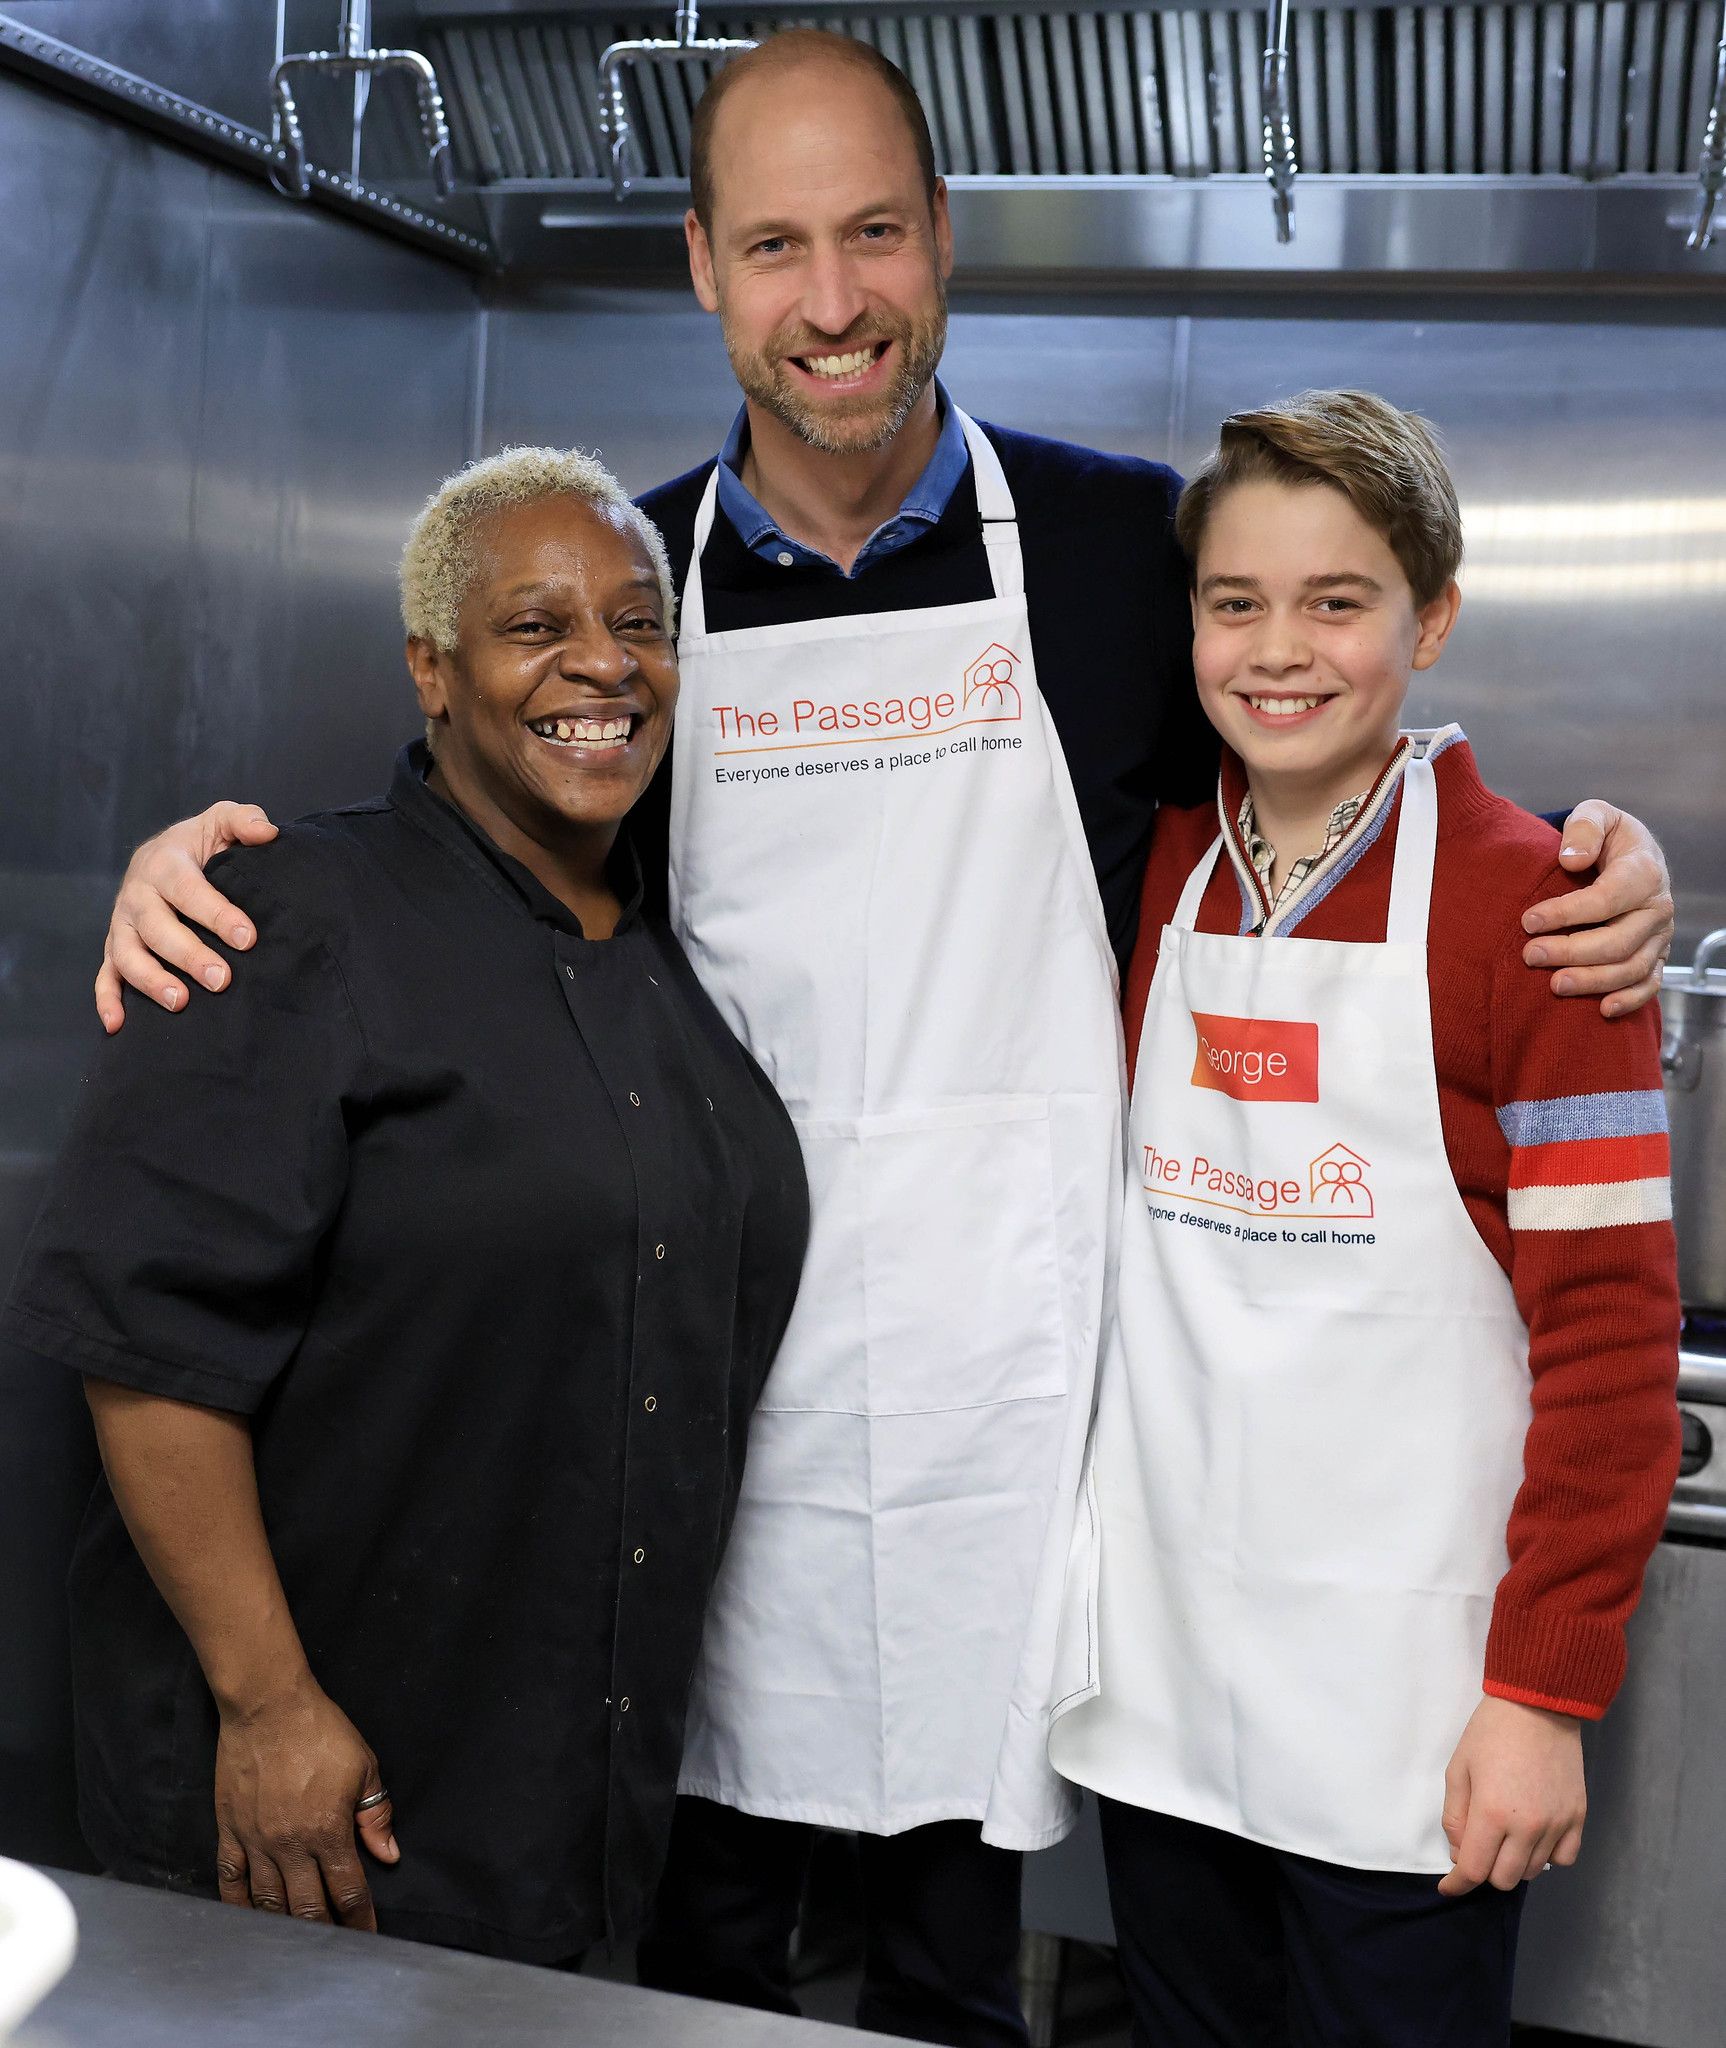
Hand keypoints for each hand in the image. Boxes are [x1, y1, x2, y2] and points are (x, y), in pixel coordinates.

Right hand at [95, 803, 278, 1031]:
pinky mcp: (115, 948)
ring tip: (181, 1002)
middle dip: (189, 955)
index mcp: (164, 863)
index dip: (216, 914)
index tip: (248, 938)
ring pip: (128, 955)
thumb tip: (268, 832)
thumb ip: (245, 821)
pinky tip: (118, 1024)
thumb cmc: (201, 844)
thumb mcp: (222, 822)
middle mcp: (137, 895)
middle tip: (222, 979)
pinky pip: (105, 976)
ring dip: (151, 981)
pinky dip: (107, 1000)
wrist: (165, 854)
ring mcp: (123, 925)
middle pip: (157, 928)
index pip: (188, 890)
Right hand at [213, 1672, 399, 1929]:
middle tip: (334, 1950)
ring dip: (284, 1926)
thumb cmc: (320, 1731)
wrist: (268, 1706)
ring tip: (296, 1945)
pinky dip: (240, 1906)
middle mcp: (290, 1845)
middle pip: (307, 1907)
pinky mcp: (229, 1831)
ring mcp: (256, 1841)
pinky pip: (231, 1880)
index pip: (348, 1890)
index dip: (360, 1919)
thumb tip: (388, 1854)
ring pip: (268, 1902)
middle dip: (324, 1933)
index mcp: (328, 1830)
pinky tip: (250, 1920)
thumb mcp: (363, 1766)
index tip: (367, 1937)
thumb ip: (376, 1815)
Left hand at [1438, 1695, 1584, 1896]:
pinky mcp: (1578, 1818)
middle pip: (1504, 1878)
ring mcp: (1557, 1824)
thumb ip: (1455, 1817)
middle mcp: (1528, 1827)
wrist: (1538, 1706)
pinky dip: (1546, 1856)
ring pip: (1532, 1871)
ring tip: (1505, 1834)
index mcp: (1492, 1813)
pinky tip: (1534, 1837)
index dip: (1457, 1884)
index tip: (1448, 1887)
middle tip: (1478, 1846)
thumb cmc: (1489, 1733)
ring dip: (1513, 1862)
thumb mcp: (1458, 1770)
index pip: (1474, 1870)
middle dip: (1484, 1869)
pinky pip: (1563, 1859)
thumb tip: (1461, 1854)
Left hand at [1522, 802, 1673, 1019]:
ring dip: (1592, 982)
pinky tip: (1602, 1010)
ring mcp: (1659, 936)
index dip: (1565, 913)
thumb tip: (1571, 859)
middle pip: (1617, 941)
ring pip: (1630, 968)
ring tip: (1553, 985)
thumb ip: (1584, 827)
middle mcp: (1657, 908)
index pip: (1605, 900)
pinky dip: (1629, 1000)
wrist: (1630, 854)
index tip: (1528, 921)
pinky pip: (1649, 984)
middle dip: (1571, 952)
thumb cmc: (1605, 837)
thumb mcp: (1596, 814)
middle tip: (1530, 955)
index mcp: (1644, 872)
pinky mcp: (1656, 956)